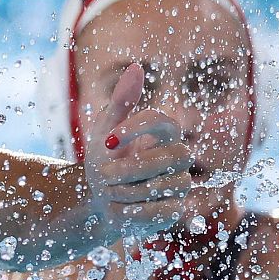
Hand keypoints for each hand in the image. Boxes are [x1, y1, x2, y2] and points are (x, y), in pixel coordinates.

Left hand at [84, 62, 192, 239]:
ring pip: (168, 186)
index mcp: (164, 131)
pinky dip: (132, 210)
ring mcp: (181, 183)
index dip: (135, 129)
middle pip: (173, 157)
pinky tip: (118, 206)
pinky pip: (163, 211)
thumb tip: (136, 68)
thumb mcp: (105, 129)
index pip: (162, 120)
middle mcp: (179, 155)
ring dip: (127, 189)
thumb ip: (121, 102)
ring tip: (110, 190)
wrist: (97, 198)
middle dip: (132, 167)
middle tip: (104, 173)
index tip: (107, 141)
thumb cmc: (104, 158)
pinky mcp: (176, 210)